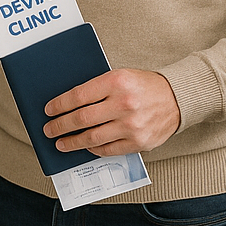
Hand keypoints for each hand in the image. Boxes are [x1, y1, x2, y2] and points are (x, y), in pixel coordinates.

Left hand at [43, 69, 179, 156]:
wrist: (177, 97)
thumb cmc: (143, 85)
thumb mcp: (119, 76)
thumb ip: (97, 88)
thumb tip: (67, 104)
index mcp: (116, 81)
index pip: (78, 96)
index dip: (59, 105)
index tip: (48, 110)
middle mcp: (123, 104)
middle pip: (81, 119)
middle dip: (60, 126)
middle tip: (49, 129)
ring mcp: (132, 125)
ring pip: (92, 138)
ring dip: (72, 142)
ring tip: (61, 143)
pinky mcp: (139, 142)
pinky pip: (108, 149)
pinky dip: (93, 149)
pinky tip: (85, 147)